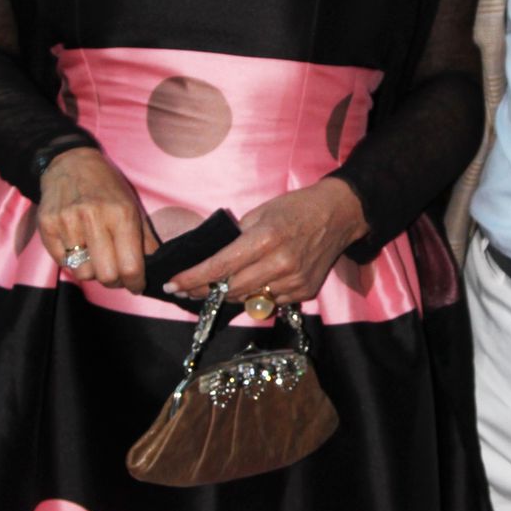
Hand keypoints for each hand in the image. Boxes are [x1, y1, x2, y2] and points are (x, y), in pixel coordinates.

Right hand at [36, 147, 156, 291]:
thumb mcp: (133, 207)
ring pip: (83, 273)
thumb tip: (156, 269)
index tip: (136, 285)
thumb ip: (145, 241)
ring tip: (95, 256)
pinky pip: (63, 263)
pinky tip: (78, 245)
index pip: (131, 266)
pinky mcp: (47, 226)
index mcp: (121, 214)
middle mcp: (93, 218)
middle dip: (114, 281)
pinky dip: (73, 261)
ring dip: (91, 271)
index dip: (135, 283)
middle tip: (116, 274)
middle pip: (106, 276)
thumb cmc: (107, 187)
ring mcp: (68, 222)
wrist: (70, 162)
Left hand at [174, 178, 365, 305]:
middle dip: (205, 291)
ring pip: (249, 299)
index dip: (192, 279)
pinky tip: (255, 282)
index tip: (172, 286)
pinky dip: (257, 295)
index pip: (220, 267)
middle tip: (188, 289)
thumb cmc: (296, 208)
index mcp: (265, 239)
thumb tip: (210, 258)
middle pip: (231, 289)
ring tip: (218, 286)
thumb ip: (236, 237)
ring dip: (230, 295)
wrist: (339, 215)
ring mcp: (293, 281)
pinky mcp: (304, 291)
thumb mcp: (260, 212)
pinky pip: (270, 302)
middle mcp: (279, 264)